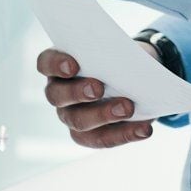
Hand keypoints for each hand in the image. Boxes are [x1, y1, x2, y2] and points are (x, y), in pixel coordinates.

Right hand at [38, 45, 155, 148]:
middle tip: (98, 88)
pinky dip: (125, 134)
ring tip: (127, 108)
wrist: (134, 78)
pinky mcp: (88, 136)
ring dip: (104, 115)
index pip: (46, 63)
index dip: (56, 64)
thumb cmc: (117, 60)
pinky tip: (144, 129)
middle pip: (57, 95)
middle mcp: (58, 92)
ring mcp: (70, 116)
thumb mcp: (117, 52)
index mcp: (59, 65)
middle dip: (77, 92)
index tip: (73, 65)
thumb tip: (126, 65)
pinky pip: (103, 138)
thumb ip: (113, 56)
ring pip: (79, 121)